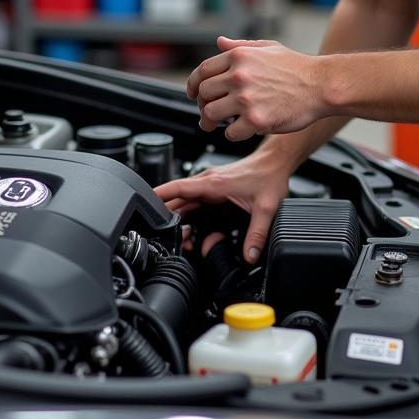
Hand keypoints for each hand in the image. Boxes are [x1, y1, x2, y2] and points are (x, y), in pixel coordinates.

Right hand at [155, 150, 291, 263]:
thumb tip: (249, 255)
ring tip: (180, 236)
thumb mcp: (266, 208)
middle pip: (177, 198)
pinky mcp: (215, 188)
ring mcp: (210, 184)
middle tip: (167, 235)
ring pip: (185, 200)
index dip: (159, 195)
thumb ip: (257, 234)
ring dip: (178, 216)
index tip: (143, 202)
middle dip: (168, 216)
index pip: (178, 187)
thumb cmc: (268, 175)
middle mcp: (208, 182)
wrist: (275, 162)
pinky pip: (194, 201)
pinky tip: (190, 226)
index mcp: (214, 183)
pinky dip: (188, 213)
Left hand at [186, 36, 326, 141]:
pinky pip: (230, 133)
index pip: (202, 71)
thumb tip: (219, 41)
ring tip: (215, 125)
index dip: (193, 84)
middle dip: (201, 105)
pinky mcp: (257, 120)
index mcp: (239, 57)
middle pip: (203, 93)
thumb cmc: (297, 67)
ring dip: (210, 122)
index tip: (193, 94)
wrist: (322, 85)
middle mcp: (239, 76)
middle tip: (207, 113)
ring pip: (211, 114)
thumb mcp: (267, 47)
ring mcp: (247, 99)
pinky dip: (232, 134)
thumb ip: (240, 46)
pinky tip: (239, 131)